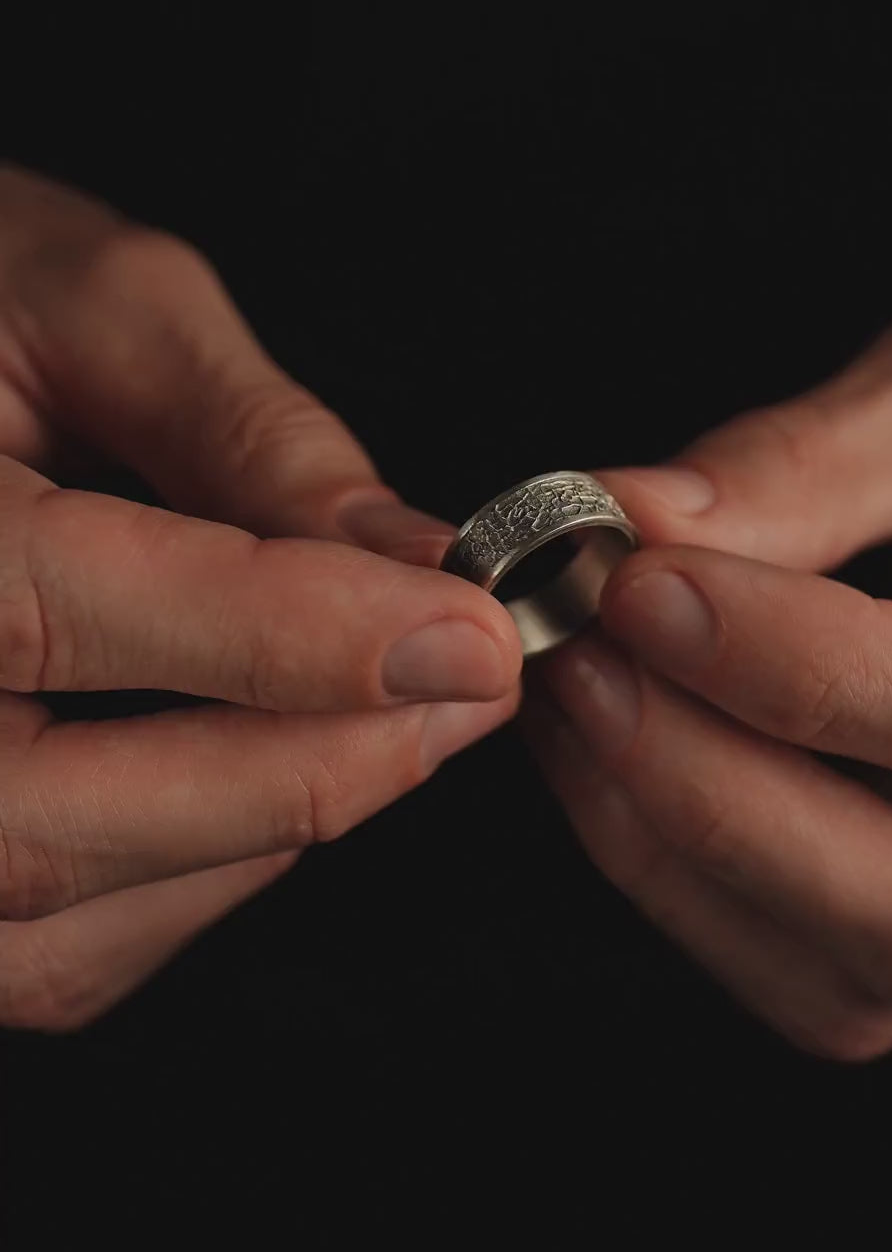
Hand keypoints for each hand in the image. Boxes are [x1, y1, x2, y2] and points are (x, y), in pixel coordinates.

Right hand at [0, 165, 520, 1029]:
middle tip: (465, 688)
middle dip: (306, 769)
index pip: (65, 611)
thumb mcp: (86, 306)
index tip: (470, 634)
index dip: (294, 638)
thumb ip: (247, 435)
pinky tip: (264, 764)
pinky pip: (68, 950)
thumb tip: (412, 561)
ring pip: (72, 920)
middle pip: (56, 822)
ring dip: (266, 826)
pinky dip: (202, 872)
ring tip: (383, 711)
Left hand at [526, 281, 891, 1058]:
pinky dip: (670, 873)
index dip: (806, 668)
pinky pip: (796, 975)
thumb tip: (634, 521)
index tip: (641, 583)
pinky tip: (605, 753)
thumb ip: (821, 463)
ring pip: (847, 978)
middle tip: (580, 655)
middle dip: (715, 787)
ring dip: (665, 836)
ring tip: (573, 687)